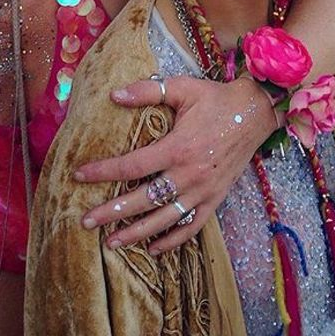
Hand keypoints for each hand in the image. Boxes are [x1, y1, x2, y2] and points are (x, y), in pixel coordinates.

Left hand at [74, 75, 276, 253]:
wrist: (256, 112)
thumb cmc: (215, 98)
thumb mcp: (181, 87)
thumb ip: (146, 91)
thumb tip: (114, 95)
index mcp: (177, 148)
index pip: (131, 166)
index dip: (103, 172)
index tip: (78, 176)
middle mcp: (189, 175)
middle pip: (143, 200)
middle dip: (112, 212)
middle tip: (85, 221)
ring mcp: (203, 190)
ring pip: (165, 219)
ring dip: (137, 233)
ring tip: (111, 242)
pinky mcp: (216, 199)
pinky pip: (192, 226)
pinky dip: (173, 240)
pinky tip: (153, 248)